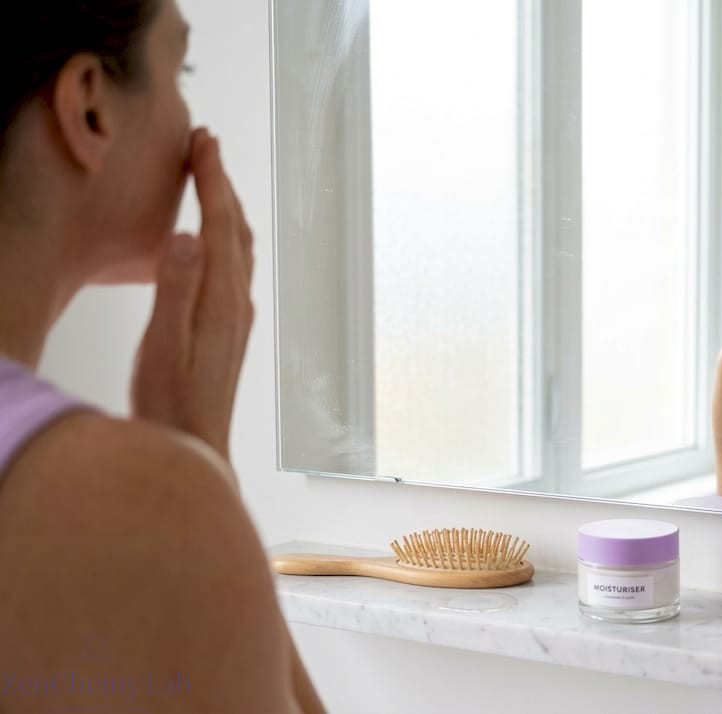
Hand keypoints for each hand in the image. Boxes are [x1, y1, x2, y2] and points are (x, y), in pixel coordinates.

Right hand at [131, 128, 254, 462]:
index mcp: (220, 300)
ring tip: (212, 178)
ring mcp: (236, 317)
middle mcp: (236, 304)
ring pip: (238, 247)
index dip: (212, 179)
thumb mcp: (165, 345)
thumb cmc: (172, 404)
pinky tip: (214, 240)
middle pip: (235, 229)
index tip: (203, 142)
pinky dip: (225, 236)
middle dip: (222, 183)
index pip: (219, 223)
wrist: (193, 449)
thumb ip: (176, 290)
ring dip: (227, 207)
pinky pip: (233, 267)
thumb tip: (190, 237)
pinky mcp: (229, 330)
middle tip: (207, 145)